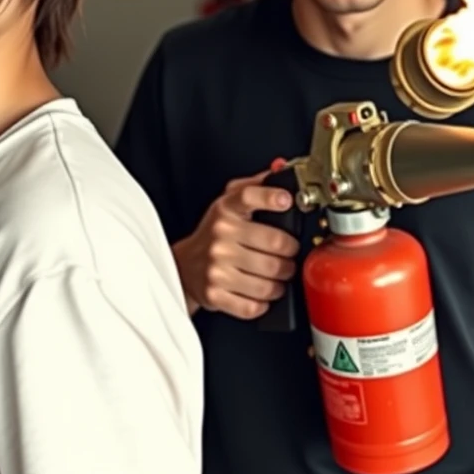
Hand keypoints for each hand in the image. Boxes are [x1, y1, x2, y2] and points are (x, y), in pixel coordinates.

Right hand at [172, 171, 298, 319]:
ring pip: (269, 279)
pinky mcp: (215, 293)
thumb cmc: (213, 235)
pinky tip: (261, 292)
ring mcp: (216, 267)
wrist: (183, 267)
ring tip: (276, 275)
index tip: (285, 200)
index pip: (248, 196)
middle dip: (290, 255)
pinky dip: (264, 302)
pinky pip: (254, 304)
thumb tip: (280, 168)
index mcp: (225, 211)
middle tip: (288, 255)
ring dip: (280, 281)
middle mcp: (220, 237)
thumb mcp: (229, 203)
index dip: (270, 197)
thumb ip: (256, 185)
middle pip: (275, 245)